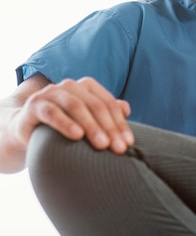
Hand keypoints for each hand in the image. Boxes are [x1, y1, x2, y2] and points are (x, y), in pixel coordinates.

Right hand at [13, 76, 133, 153]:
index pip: (108, 103)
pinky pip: (52, 112)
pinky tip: (77, 136)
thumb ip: (105, 114)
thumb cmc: (63, 126)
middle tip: (119, 148)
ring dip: (91, 126)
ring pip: (75, 106)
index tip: (129, 143)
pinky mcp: (35, 104)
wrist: (27, 130)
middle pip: (95, 105)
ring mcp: (51, 93)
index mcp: (86, 87)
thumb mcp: (86, 122)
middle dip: (109, 128)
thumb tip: (126, 108)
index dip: (120, 123)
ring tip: (102, 144)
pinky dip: (65, 123)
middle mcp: (70, 86)